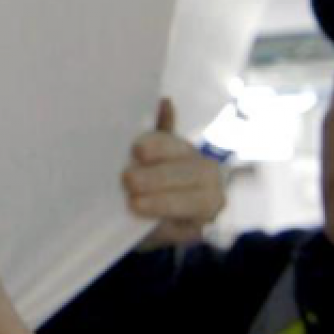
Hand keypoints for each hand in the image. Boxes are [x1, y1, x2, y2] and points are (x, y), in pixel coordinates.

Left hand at [124, 98, 226, 248]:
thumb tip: (165, 101)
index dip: (157, 146)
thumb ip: (157, 132)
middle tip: (128, 181)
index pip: (174, 145)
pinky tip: (152, 226)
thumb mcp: (151, 156)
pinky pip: (181, 229)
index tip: (136, 150)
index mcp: (186, 152)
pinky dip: (166, 228)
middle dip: (156, 177)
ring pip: (190, 202)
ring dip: (162, 202)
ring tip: (134, 204)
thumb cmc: (150, 181)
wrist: (151, 220)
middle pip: (184, 172)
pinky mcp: (196, 232)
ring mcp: (206, 206)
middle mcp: (205, 175)